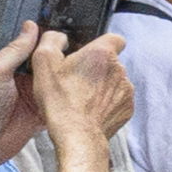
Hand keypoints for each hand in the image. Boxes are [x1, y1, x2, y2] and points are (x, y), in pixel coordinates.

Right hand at [37, 31, 132, 150]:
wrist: (77, 135)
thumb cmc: (60, 100)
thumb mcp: (43, 62)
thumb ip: (51, 40)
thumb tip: (58, 36)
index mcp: (102, 54)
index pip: (114, 38)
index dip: (101, 43)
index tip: (88, 53)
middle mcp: (120, 70)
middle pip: (111, 61)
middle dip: (96, 67)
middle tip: (75, 78)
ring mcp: (126, 90)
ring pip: (114, 81)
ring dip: (101, 85)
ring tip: (81, 96)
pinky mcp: (127, 108)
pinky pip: (118, 99)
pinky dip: (106, 102)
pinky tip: (90, 108)